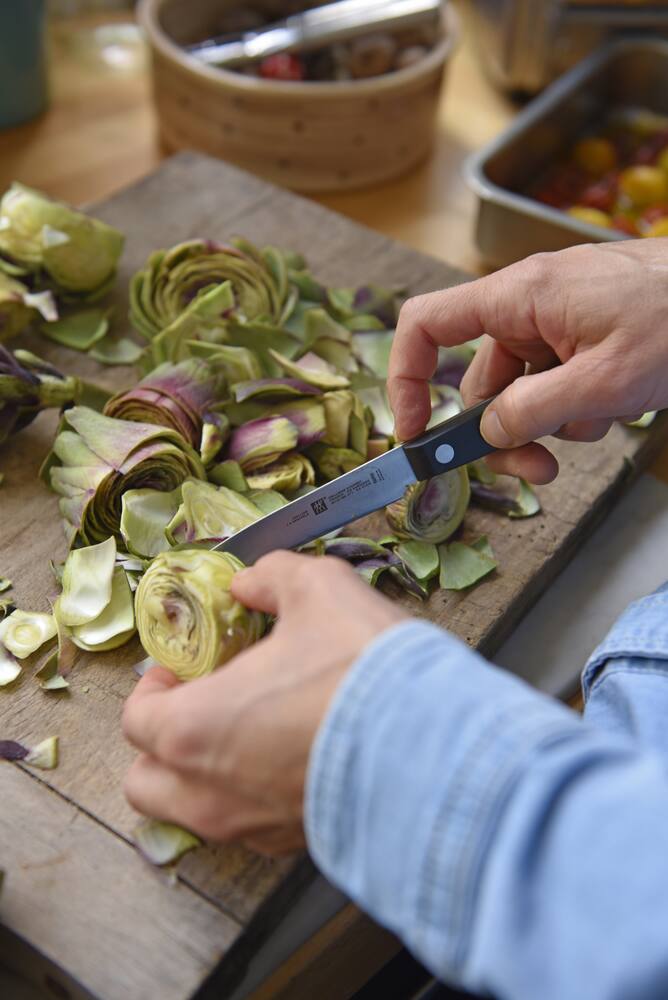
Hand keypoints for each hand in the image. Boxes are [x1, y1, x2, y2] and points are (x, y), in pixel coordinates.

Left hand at [122, 552, 405, 853]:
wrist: (434, 746)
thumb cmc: (359, 667)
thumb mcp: (316, 588)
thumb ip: (271, 578)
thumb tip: (251, 585)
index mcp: (194, 728)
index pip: (137, 719)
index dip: (154, 687)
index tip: (185, 668)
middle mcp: (209, 792)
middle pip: (147, 784)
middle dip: (163, 744)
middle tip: (205, 706)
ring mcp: (252, 828)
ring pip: (193, 815)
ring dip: (204, 776)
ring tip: (250, 735)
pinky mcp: (295, 846)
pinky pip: (250, 828)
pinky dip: (252, 799)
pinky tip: (295, 760)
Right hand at [388, 239, 667, 482]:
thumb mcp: (602, 381)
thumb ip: (533, 411)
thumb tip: (488, 434)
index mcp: (519, 296)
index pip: (425, 325)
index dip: (405, 379)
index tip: (414, 433)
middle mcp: (530, 305)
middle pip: (480, 377)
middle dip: (501, 430)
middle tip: (533, 470)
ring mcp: (560, 320)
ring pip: (522, 389)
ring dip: (548, 423)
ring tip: (596, 428)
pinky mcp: (586, 335)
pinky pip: (558, 381)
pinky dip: (577, 407)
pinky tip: (617, 407)